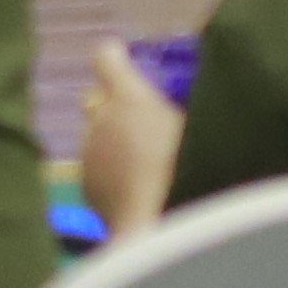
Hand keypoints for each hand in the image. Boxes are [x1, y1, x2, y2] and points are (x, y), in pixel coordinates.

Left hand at [77, 39, 184, 238]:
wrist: (160, 230)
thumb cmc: (192, 170)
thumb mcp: (200, 125)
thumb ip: (183, 104)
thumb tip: (188, 91)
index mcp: (128, 97)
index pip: (107, 57)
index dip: (116, 59)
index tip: (128, 63)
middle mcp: (101, 119)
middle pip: (97, 100)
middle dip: (114, 109)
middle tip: (147, 126)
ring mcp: (90, 153)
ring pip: (96, 137)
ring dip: (114, 144)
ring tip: (148, 166)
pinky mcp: (87, 184)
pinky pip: (97, 168)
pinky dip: (111, 174)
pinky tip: (138, 191)